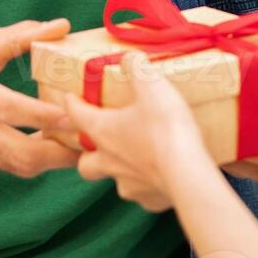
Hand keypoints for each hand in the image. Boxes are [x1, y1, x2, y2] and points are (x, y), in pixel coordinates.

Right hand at [0, 18, 81, 177]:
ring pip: (14, 165)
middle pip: (18, 153)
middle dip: (58, 154)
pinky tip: (48, 145)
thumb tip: (61, 25)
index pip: (7, 108)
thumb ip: (21, 36)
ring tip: (77, 145)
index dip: (42, 116)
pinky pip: (4, 165)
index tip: (73, 114)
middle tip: (89, 143)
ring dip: (49, 160)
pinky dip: (29, 159)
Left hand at [62, 51, 216, 211]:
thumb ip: (137, 66)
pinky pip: (144, 194)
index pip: (76, 115)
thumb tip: (129, 58)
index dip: (71, 104)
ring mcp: (129, 184)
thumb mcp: (151, 84)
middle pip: (84, 163)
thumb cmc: (165, 127)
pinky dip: (149, 185)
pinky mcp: (150, 200)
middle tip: (101, 142)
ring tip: (138, 158)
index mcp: (103, 131)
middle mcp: (109, 161)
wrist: (188, 174)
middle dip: (88, 153)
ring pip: (115, 180)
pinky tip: (162, 175)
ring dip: (121, 170)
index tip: (69, 98)